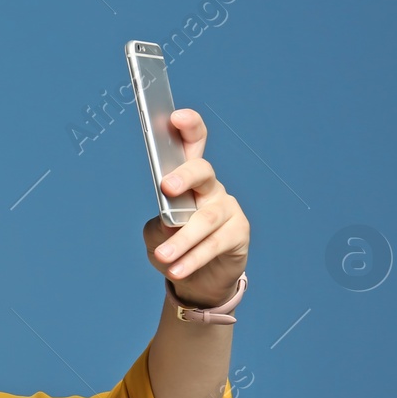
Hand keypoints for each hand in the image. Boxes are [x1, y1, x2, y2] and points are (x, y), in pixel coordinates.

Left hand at [143, 108, 250, 305]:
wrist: (197, 281)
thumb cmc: (174, 248)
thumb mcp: (157, 236)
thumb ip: (159, 225)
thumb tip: (168, 221)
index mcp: (188, 180)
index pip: (192, 145)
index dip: (188, 127)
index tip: (176, 116)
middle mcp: (210, 188)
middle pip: (203, 171)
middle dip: (185, 175)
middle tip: (166, 187)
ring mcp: (227, 208)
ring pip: (206, 217)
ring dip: (183, 238)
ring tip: (162, 256)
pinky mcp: (238, 232)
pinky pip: (215, 243)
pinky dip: (194, 258)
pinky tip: (177, 269)